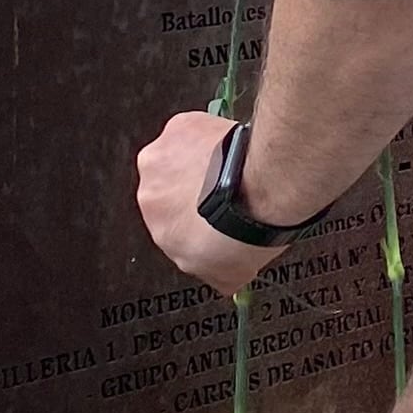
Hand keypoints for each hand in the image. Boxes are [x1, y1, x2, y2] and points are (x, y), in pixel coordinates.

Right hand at [135, 108, 285, 294]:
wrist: (262, 188)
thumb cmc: (249, 227)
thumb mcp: (232, 272)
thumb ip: (217, 275)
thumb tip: (225, 282)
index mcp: (161, 235)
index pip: (172, 226)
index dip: (196, 216)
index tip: (214, 210)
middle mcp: (151, 198)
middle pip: (170, 189)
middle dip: (194, 187)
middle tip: (226, 185)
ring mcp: (161, 161)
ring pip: (176, 158)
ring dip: (197, 159)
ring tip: (230, 163)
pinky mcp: (177, 130)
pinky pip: (189, 130)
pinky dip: (206, 133)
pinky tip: (229, 143)